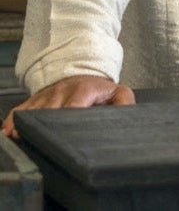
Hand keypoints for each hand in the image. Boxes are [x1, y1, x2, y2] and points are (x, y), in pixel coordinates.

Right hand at [1, 75, 134, 139]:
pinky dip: (12, 126)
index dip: (68, 118)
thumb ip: (124, 101)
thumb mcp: (116, 92)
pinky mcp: (31, 102)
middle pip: (48, 114)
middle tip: (46, 145)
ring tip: (26, 142)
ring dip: (27, 129)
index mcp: (83, 90)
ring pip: (30, 115)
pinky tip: (13, 136)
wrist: (79, 72)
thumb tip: (127, 113)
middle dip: (46, 129)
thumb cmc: (97, 88)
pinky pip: (16, 114)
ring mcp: (44, 98)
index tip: (65, 135)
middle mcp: (60, 93)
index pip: (73, 106)